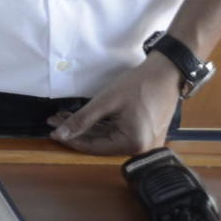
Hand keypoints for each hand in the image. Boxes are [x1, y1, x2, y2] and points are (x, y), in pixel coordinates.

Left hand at [48, 54, 181, 155]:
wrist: (168, 72)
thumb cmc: (139, 85)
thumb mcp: (106, 101)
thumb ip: (82, 119)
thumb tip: (60, 135)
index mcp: (132, 144)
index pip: (93, 147)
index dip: (71, 139)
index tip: (52, 131)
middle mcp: (140, 148)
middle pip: (100, 143)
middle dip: (76, 131)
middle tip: (54, 120)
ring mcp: (144, 142)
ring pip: (107, 137)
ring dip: (87, 127)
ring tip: (64, 116)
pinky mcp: (144, 133)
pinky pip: (118, 132)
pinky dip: (100, 125)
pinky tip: (84, 117)